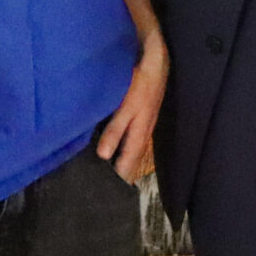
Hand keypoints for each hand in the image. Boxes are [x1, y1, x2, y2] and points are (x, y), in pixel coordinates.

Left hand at [95, 29, 167, 181]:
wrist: (156, 59)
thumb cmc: (142, 82)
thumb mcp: (128, 106)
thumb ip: (116, 130)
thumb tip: (103, 156)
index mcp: (140, 135)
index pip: (128, 166)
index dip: (118, 181)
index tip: (104, 197)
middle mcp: (141, 134)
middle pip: (129, 161)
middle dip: (117, 175)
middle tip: (99, 189)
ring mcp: (140, 125)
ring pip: (128, 150)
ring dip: (117, 161)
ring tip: (102, 174)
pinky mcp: (137, 115)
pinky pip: (127, 138)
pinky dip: (118, 147)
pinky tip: (107, 147)